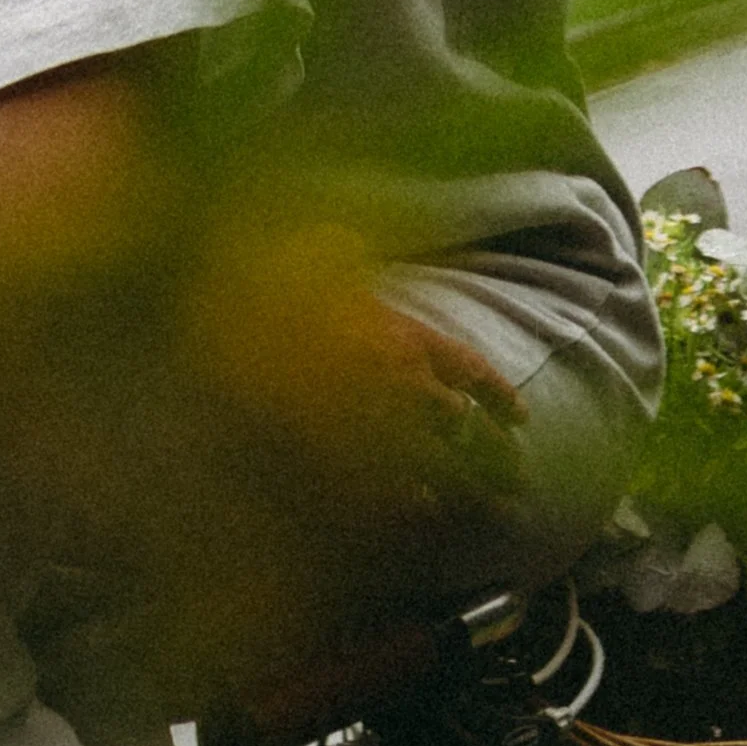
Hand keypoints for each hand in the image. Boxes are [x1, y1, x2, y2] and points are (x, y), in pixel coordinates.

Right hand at [188, 221, 525, 491]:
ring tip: (487, 507)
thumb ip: (337, 252)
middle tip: (517, 479)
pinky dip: (412, 500)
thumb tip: (340, 238)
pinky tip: (423, 508)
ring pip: (436, 462)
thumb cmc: (268, 285)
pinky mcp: (342, 452)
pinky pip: (390, 486)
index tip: (520, 418)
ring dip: (465, 485)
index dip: (497, 392)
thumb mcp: (310, 255)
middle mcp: (399, 378)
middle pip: (463, 424)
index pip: (467, 365)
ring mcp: (370, 420)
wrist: (226, 322)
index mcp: (401, 330)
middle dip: (494, 453)